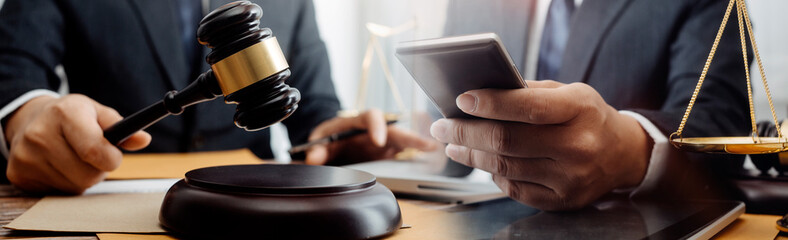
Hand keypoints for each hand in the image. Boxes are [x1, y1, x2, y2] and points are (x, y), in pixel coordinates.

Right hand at [4, 94, 150, 193]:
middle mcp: (40, 134)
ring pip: (74, 187)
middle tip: (91, 155)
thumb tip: (143, 140)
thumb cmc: (71, 116)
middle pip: (88, 175)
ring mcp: (26, 156)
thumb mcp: (96, 112)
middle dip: (98, 169)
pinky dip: (64, 183)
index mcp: (65, 113)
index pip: (95, 150)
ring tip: (73, 158)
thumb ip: (122, 126)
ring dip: (81, 177)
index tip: (114, 155)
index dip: (111, 158)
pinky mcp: (18, 174)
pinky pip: (57, 193)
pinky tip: (57, 165)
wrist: (30, 119)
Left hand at [305, 109, 437, 164]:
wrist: (329, 144)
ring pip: (404, 140)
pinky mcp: (387, 154)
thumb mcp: (318, 139)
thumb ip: (316, 148)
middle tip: (427, 145)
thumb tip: (314, 157)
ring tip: (437, 153)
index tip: (379, 141)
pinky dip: (417, 157)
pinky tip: (431, 163)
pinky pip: (404, 154)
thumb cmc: (326, 138)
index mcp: (357, 121)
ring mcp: (383, 142)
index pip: (370, 116)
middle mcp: (374, 130)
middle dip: (411, 136)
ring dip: (420, 145)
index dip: (377, 126)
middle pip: (395, 129)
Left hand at [430, 80, 650, 210]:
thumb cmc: (587, 116)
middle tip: (442, 126)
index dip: (490, 104)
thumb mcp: (568, 92)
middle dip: (465, 132)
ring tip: (454, 144)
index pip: (527, 107)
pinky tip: (483, 161)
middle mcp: (577, 146)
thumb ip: (528, 92)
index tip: (462, 100)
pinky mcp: (562, 200)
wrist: (622, 153)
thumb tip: (479, 95)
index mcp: (579, 110)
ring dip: (471, 155)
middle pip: (507, 141)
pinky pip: (514, 188)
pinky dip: (493, 174)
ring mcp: (570, 177)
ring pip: (505, 166)